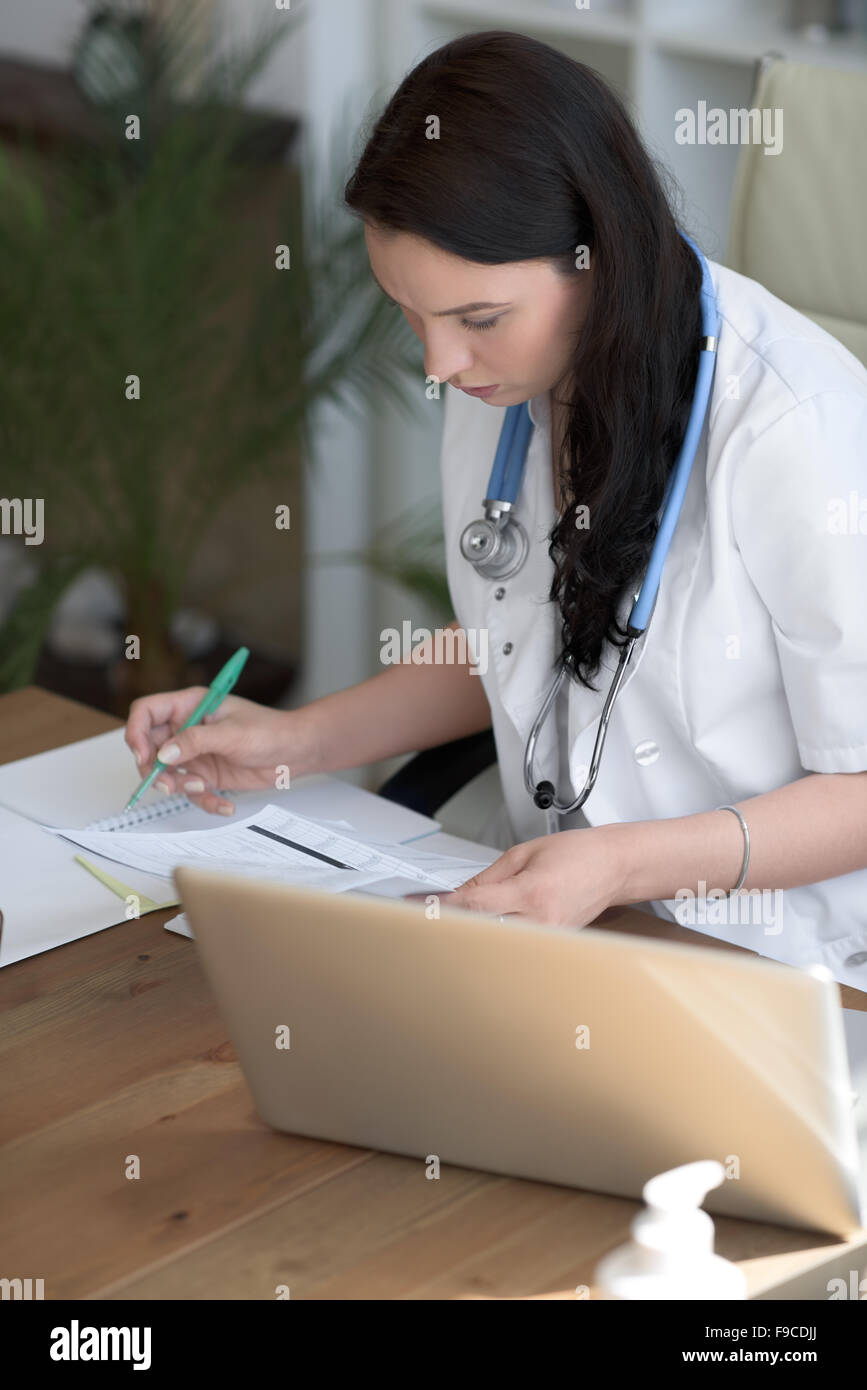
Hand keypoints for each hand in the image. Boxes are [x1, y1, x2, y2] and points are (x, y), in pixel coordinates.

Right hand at [124, 686, 320, 815]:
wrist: (295, 752)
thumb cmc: (269, 731)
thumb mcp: (231, 734)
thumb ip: (195, 741)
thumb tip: (164, 753)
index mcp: (189, 705)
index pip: (146, 712)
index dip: (136, 732)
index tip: (143, 755)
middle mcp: (186, 728)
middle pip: (149, 748)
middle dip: (155, 769)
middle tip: (169, 783)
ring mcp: (194, 753)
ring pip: (166, 774)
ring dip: (178, 786)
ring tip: (203, 787)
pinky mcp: (205, 775)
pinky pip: (191, 792)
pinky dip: (205, 800)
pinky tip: (225, 803)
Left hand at [445, 827, 626, 926]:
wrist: (614, 866)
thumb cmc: (577, 854)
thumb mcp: (524, 853)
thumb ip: (487, 878)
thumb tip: (458, 895)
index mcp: (531, 891)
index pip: (476, 905)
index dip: (444, 907)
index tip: (421, 907)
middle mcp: (542, 920)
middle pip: (484, 931)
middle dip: (457, 924)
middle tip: (430, 918)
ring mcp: (551, 937)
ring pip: (500, 942)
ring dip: (477, 933)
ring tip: (459, 924)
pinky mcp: (555, 944)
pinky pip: (519, 943)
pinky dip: (499, 936)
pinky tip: (489, 929)